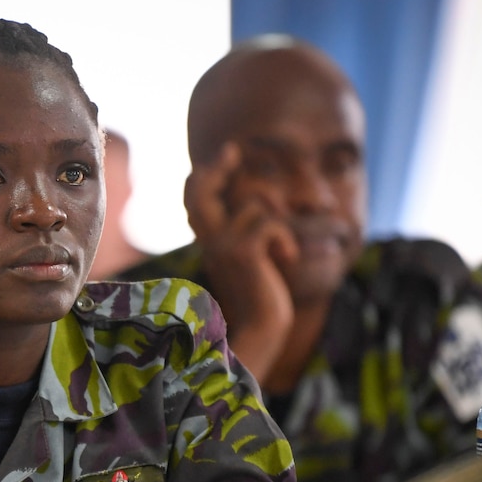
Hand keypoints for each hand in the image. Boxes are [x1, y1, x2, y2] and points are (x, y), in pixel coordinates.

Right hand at [187, 144, 296, 377]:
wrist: (263, 331)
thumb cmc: (263, 298)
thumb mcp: (249, 260)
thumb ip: (243, 233)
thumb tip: (254, 202)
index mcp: (209, 243)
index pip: (193, 200)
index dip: (203, 176)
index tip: (225, 156)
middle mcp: (209, 242)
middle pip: (199, 191)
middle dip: (217, 167)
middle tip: (233, 150)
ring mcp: (221, 246)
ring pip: (251, 207)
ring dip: (276, 225)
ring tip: (281, 252)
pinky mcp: (241, 252)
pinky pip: (269, 223)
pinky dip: (286, 240)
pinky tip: (288, 260)